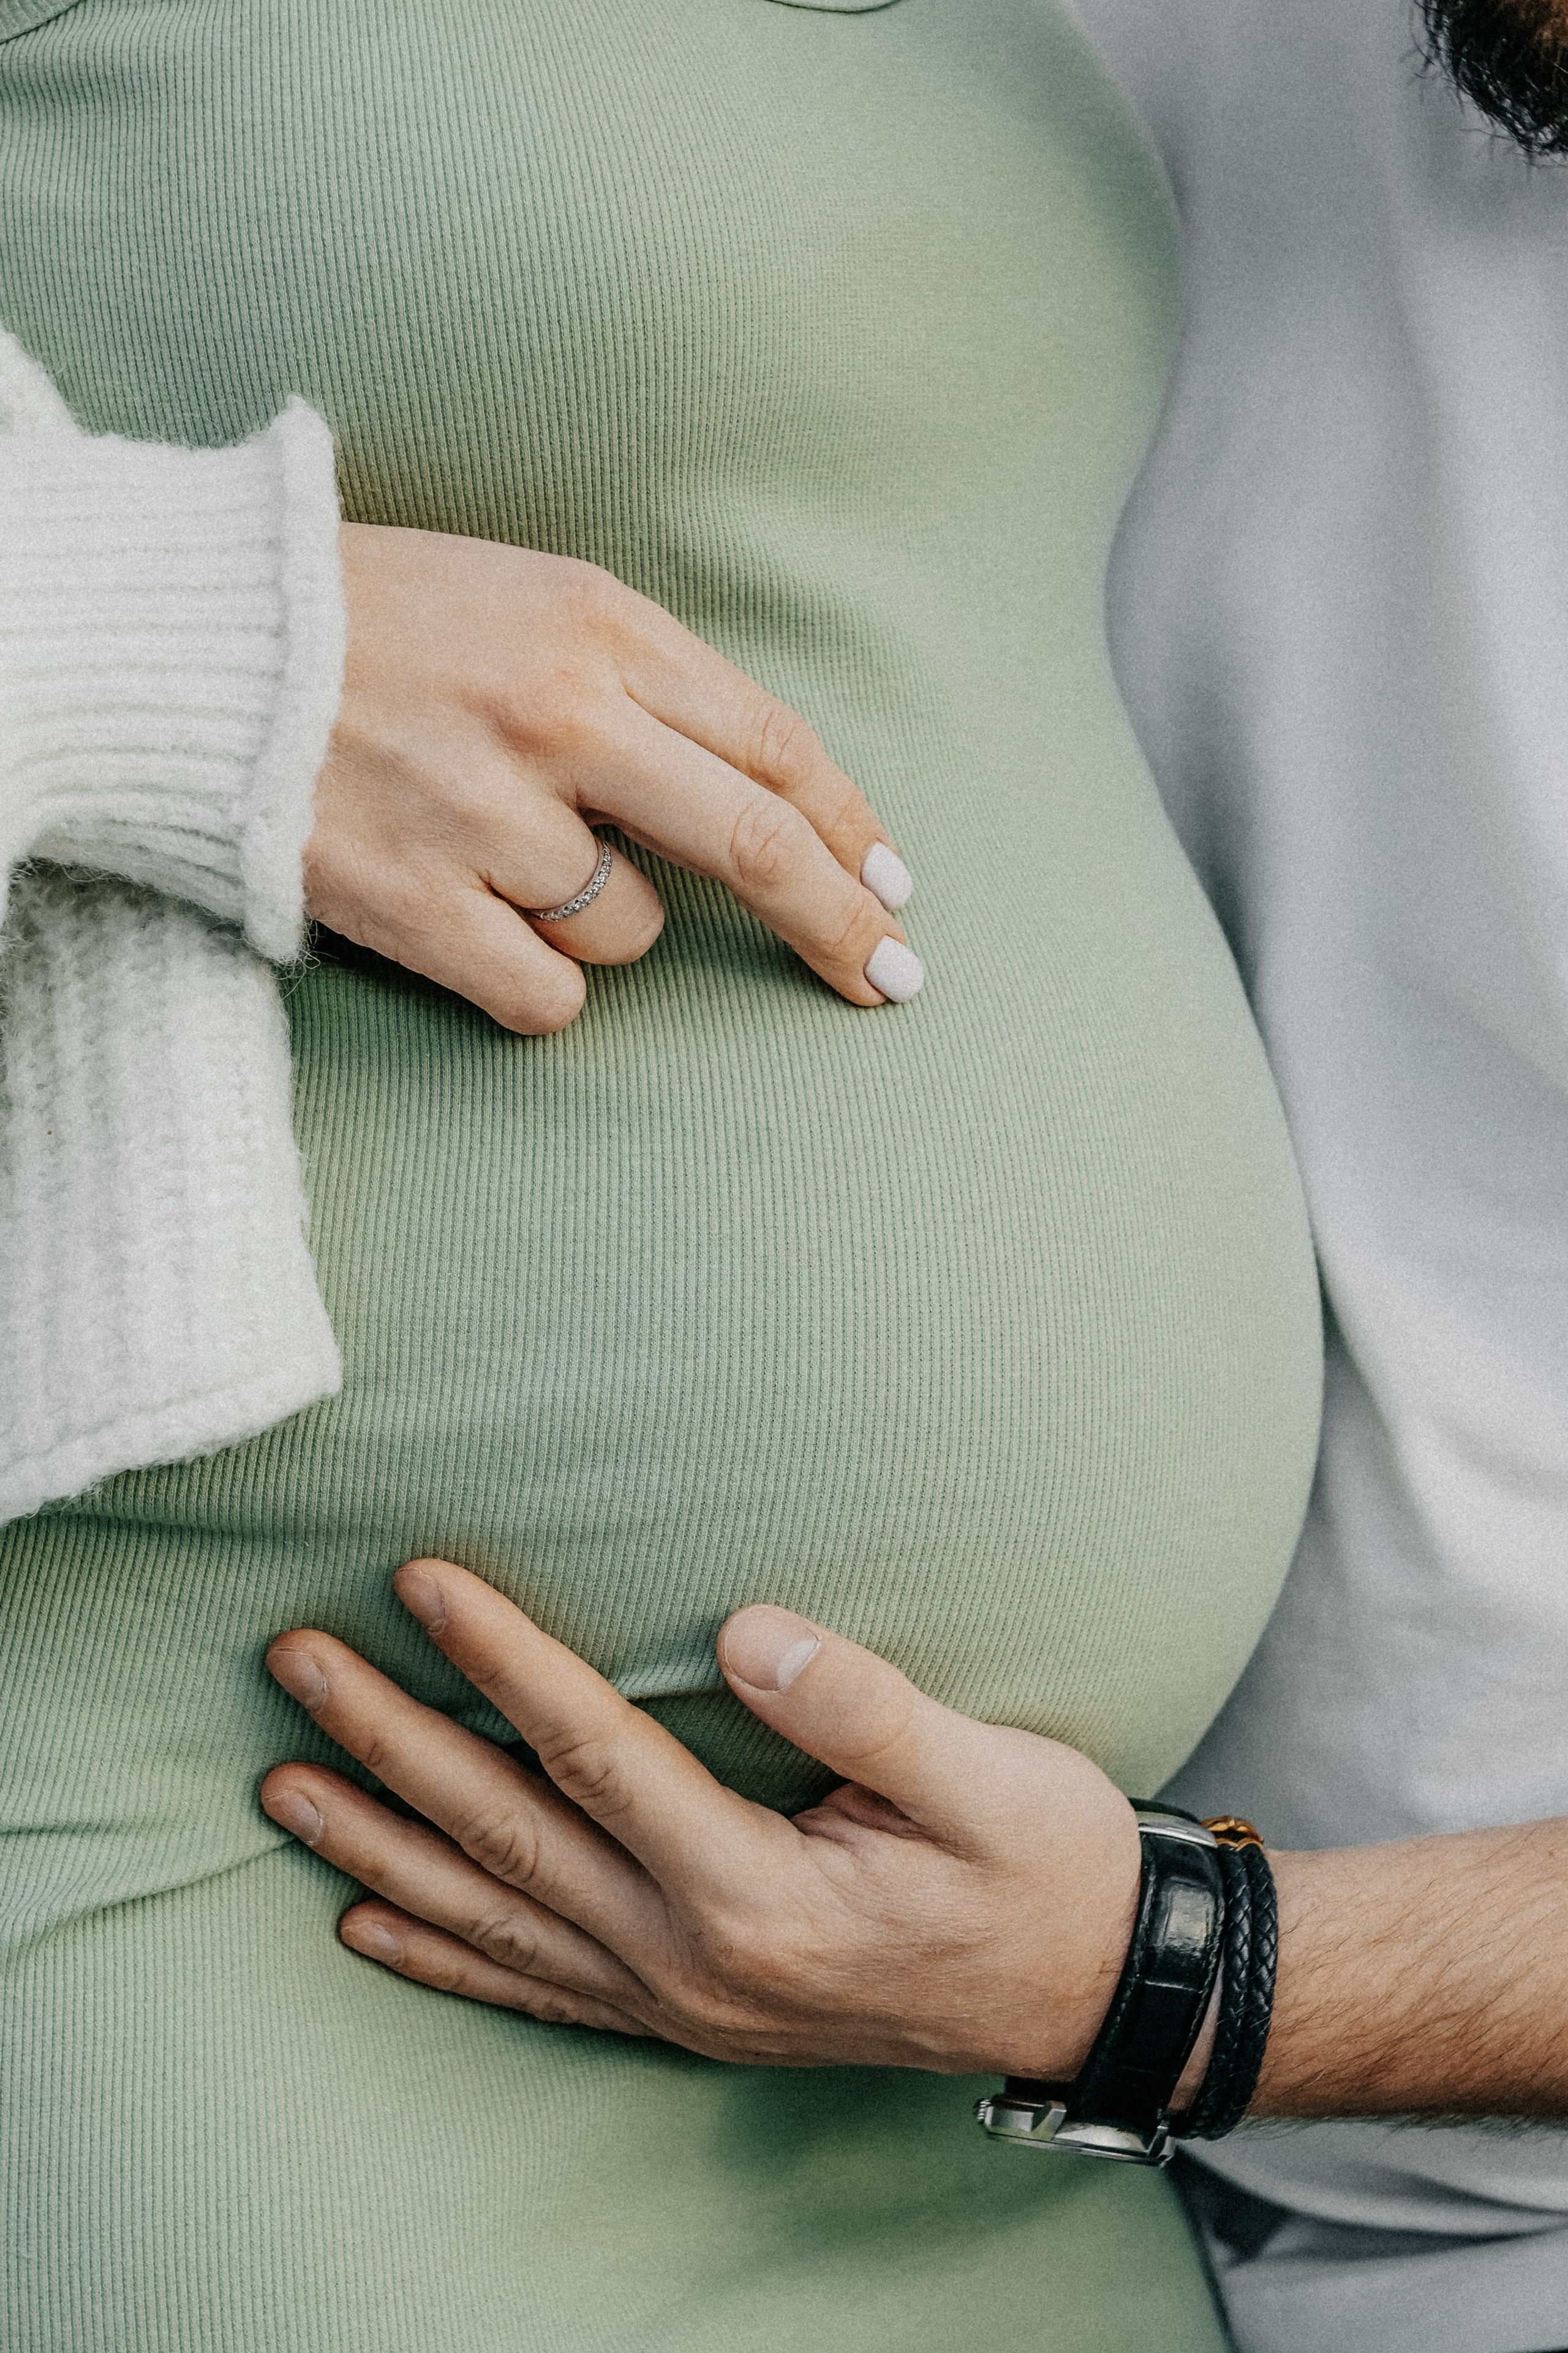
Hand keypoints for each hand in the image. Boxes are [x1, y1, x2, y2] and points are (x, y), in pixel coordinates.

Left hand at [260, 1562, 1139, 2077]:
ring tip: (282, 1783)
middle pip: (507, 1832)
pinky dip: (442, 1955)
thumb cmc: (1046, 1871)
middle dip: (389, 1741)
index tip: (420, 1580)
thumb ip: (865, 1709)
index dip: (501, 1661)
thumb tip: (746, 1631)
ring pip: (494, 1915)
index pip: (592, 1754)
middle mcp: (695, 1958)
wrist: (1088, 1998)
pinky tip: (367, 1921)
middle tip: (292, 1661)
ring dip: (379, 1843)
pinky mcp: (688, 2013)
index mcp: (758, 1891)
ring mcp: (681, 1999)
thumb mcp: (992, 1780)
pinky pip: (533, 1988)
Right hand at [304, 526, 919, 1032]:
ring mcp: (487, 816)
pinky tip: (478, 927)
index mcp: (598, 625)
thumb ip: (642, 682)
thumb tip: (757, 795)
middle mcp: (560, 717)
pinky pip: (549, 996)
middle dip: (841, 923)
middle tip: (890, 979)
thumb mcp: (525, 599)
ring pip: (634, 928)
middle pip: (755, 846)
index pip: (774, 743)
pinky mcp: (416, 903)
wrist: (191, 647)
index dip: (853, 829)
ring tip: (503, 856)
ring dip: (605, 919)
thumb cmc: (370, 621)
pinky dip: (538, 982)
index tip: (894, 887)